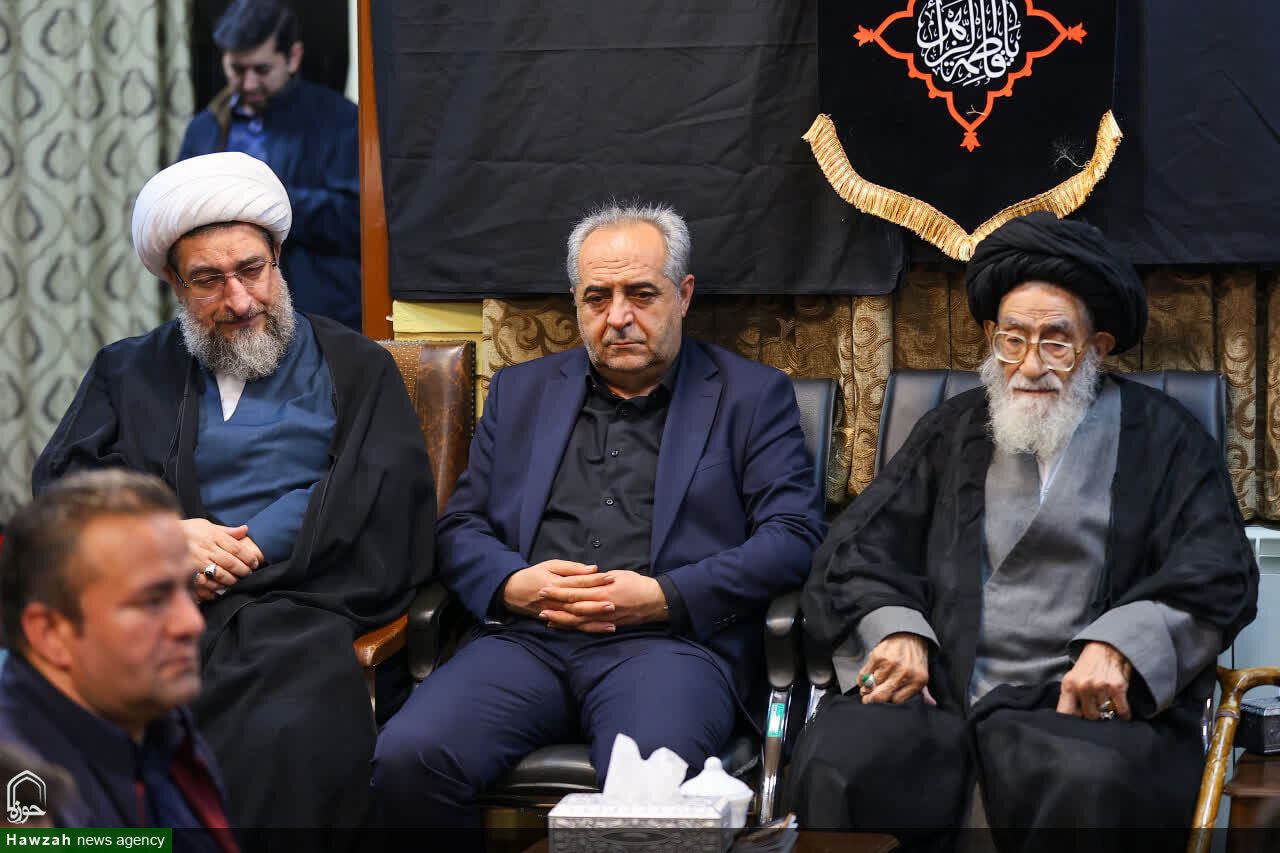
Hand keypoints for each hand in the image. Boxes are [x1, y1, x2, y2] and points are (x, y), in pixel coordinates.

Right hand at [181, 518, 262, 596]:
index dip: (249, 558)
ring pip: (220, 574)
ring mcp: (196, 562)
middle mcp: (206, 549)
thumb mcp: (206, 525)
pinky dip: (214, 588)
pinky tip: (219, 589)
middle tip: (247, 573)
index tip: (255, 563)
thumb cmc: (187, 531)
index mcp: (212, 536)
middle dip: (243, 570)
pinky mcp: (187, 573)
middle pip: (231, 562)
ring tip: (235, 580)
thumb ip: (227, 531)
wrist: (161, 537)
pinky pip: (205, 584)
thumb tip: (246, 529)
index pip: (236, 548)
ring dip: (231, 580)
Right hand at [502, 560, 614, 620]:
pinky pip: (574, 626)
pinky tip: (602, 629)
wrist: (513, 591)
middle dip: (597, 603)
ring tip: (613, 622)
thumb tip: (592, 568)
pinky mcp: (556, 620)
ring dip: (595, 620)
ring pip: (577, 618)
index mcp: (556, 583)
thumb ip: (572, 568)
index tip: (611, 577)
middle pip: (579, 602)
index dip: (595, 580)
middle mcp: (556, 600)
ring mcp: (555, 612)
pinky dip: (588, 628)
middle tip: (615, 602)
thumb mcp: (551, 565)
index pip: (579, 581)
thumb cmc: (535, 575)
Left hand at [537, 570, 667, 631]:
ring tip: (546, 618)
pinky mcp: (609, 624)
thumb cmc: (637, 584)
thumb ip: (599, 578)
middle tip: (539, 604)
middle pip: (573, 607)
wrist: (655, 601)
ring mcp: (605, 617)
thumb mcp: (618, 574)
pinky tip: (562, 626)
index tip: (545, 587)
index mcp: (603, 590)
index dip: (559, 590)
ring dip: (561, 619)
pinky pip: (588, 627)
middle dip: (555, 605)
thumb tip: (586, 577)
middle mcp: (602, 605)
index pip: (576, 590)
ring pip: (578, 620)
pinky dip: (573, 627)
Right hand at [859, 632, 934, 704]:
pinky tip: (864, 679)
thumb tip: (932, 704)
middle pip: (882, 695)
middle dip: (871, 700)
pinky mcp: (879, 656)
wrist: (908, 634)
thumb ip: (925, 691)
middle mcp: (905, 672)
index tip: (882, 699)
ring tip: (867, 687)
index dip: (887, 700)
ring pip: (873, 684)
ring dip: (867, 687)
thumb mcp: (921, 674)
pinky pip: (865, 674)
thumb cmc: (914, 659)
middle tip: (866, 700)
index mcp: (917, 680)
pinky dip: (862, 678)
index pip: (896, 700)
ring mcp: (891, 664)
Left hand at [1057, 641, 1132, 720]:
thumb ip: (1073, 698)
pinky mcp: (1116, 686)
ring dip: (1110, 711)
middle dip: (1095, 715)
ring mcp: (1100, 686)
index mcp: (1068, 685)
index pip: (1064, 713)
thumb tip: (1077, 720)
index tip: (1077, 731)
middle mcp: (1083, 685)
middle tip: (1100, 709)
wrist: (1107, 646)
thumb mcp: (1074, 678)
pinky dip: (1124, 714)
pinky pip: (1121, 710)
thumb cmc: (1090, 665)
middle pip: (1089, 716)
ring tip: (1109, 701)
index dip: (1070, 725)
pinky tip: (1122, 711)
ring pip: (1106, 713)